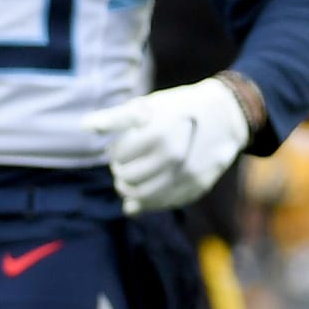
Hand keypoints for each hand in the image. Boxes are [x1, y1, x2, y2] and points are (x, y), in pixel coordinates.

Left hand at [82, 77, 250, 213]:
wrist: (226, 116)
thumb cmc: (181, 107)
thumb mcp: (150, 104)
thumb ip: (116, 118)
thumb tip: (83, 126)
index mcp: (159, 134)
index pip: (118, 156)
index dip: (116, 151)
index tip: (122, 146)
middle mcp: (174, 158)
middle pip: (128, 179)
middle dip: (121, 173)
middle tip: (124, 165)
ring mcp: (186, 176)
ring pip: (143, 197)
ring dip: (131, 190)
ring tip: (132, 179)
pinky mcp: (196, 188)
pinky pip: (163, 203)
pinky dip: (150, 201)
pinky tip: (146, 192)